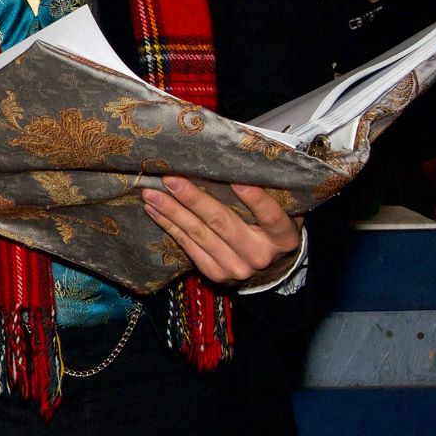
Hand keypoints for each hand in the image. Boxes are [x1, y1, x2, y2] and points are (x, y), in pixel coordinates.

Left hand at [143, 176, 303, 288]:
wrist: (269, 269)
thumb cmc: (271, 230)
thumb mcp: (284, 213)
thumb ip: (269, 195)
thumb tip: (239, 162)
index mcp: (283, 238)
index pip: (271, 216)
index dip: (255, 199)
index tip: (236, 180)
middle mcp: (260, 255)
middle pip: (222, 223)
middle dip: (193, 199)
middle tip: (170, 179)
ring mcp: (236, 267)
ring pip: (199, 235)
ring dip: (172, 212)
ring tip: (151, 193)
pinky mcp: (216, 274)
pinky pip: (188, 247)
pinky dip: (169, 226)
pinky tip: (154, 210)